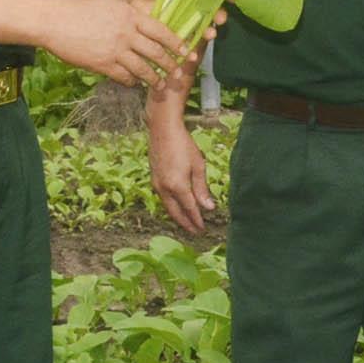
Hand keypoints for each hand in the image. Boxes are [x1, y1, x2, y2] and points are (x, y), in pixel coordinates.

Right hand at [43, 0, 185, 86]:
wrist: (54, 20)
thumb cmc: (80, 9)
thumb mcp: (109, 5)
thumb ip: (128, 16)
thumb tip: (143, 25)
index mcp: (129, 16)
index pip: (160, 30)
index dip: (175, 42)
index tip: (185, 50)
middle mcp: (126, 33)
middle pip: (156, 52)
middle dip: (170, 64)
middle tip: (178, 72)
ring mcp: (115, 50)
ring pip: (143, 69)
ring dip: (154, 79)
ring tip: (160, 85)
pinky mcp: (103, 65)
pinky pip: (124, 77)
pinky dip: (132, 82)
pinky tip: (135, 83)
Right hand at [149, 108, 213, 234]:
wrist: (162, 130)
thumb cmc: (183, 145)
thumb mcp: (198, 165)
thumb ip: (202, 188)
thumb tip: (208, 207)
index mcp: (177, 185)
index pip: (189, 209)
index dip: (197, 220)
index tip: (203, 229)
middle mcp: (164, 188)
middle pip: (176, 213)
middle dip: (186, 224)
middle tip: (195, 232)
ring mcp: (157, 185)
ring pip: (168, 207)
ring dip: (178, 216)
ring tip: (187, 223)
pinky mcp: (154, 180)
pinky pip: (163, 199)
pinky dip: (172, 206)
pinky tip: (177, 207)